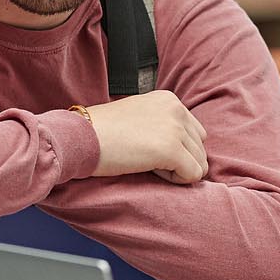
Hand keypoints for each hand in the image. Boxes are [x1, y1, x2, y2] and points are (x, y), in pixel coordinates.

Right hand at [85, 91, 206, 184]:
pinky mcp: (171, 149)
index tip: (148, 150)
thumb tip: (184, 150)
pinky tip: (151, 171)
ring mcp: (175, 128)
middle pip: (200, 148)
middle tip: (147, 160)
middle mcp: (176, 109)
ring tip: (147, 165)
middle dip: (179, 161)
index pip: (195, 132)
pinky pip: (193, 175)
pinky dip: (175, 180)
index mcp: (169, 99)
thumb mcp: (137, 115)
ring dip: (177, 171)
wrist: (79, 137)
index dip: (176, 149)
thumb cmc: (100, 132)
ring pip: (200, 163)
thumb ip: (161, 123)